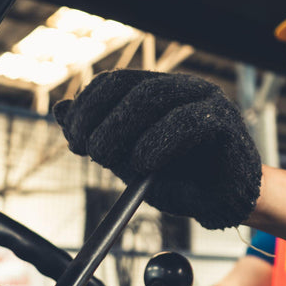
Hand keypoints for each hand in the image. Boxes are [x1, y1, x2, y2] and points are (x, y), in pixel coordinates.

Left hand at [53, 69, 260, 228]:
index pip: (114, 83)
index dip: (86, 107)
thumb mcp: (130, 161)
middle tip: (88, 150)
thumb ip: (101, 137)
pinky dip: (158, 141)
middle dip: (97, 118)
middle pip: (128, 86)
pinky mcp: (225, 120)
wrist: (225, 203)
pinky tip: (144, 162)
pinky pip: (187, 120)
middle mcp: (181, 87)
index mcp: (159, 92)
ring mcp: (205, 99)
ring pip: (152, 97)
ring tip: (107, 157)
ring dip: (119, 127)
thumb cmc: (182, 181)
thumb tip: (61, 111)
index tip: (73, 139)